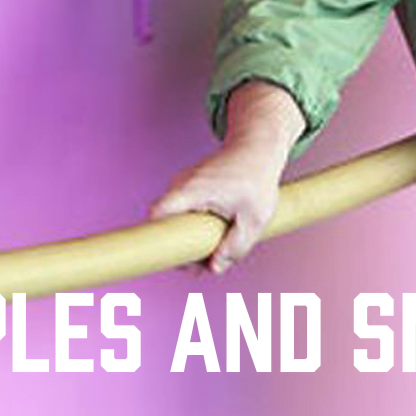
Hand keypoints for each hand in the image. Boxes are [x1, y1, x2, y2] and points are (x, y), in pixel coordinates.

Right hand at [148, 136, 286, 275]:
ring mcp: (183, 185)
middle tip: (207, 260)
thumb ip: (236, 247)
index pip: (159, 213)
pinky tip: (219, 229)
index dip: (160, 237)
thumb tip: (214, 268)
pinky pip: (185, 212)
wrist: (257, 148)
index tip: (177, 254)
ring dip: (193, 236)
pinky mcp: (190, 188)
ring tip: (219, 242)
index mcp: (193, 190)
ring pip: (177, 220)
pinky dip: (197, 225)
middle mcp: (181, 185)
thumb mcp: (254, 218)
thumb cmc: (257, 179)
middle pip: (167, 224)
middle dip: (184, 246)